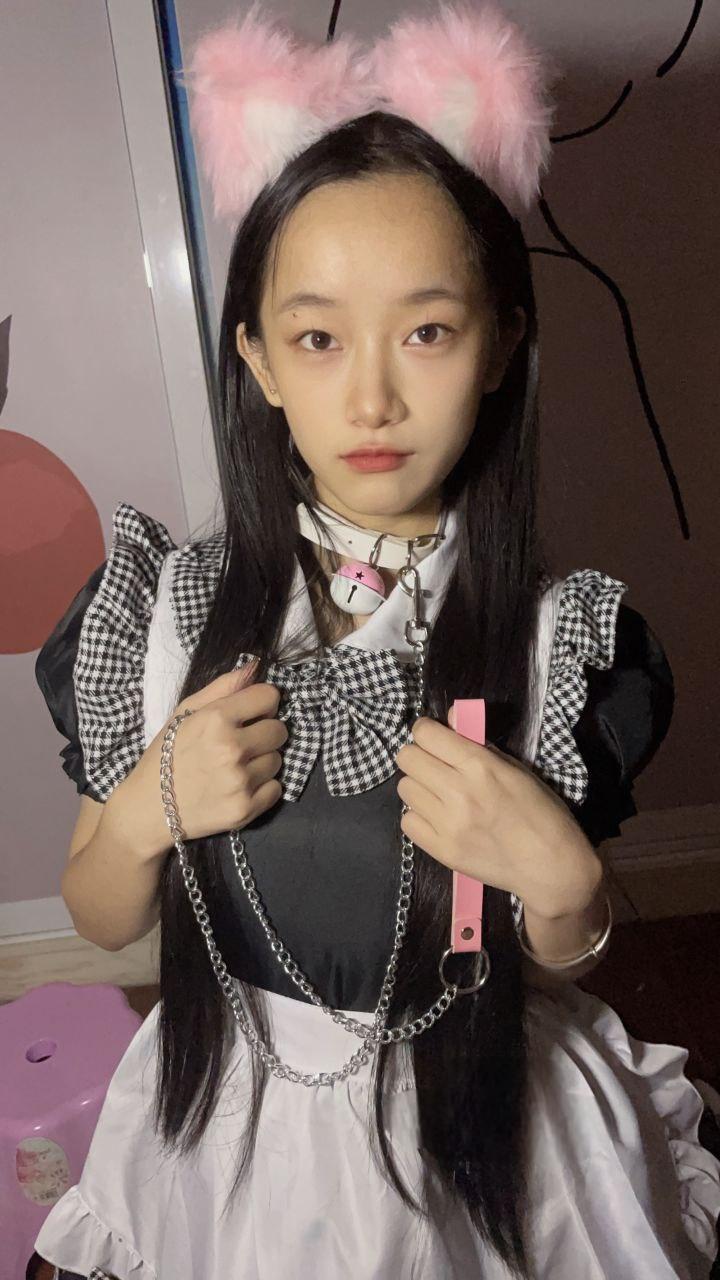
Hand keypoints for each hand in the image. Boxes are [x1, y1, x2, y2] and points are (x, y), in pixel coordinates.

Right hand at [115, 662, 287, 856]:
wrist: (147, 810)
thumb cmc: (164, 756)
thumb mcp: (184, 713)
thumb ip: (222, 687)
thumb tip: (254, 667)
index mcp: (216, 719)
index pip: (269, 697)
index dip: (262, 703)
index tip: (251, 713)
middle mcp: (231, 749)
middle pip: (279, 730)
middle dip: (264, 733)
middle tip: (242, 743)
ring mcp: (240, 781)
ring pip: (278, 760)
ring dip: (262, 761)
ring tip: (235, 767)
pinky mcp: (246, 809)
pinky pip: (276, 789)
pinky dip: (262, 788)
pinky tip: (238, 787)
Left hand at [394, 711, 601, 919]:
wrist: (550, 865)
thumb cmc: (540, 812)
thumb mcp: (516, 768)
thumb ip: (478, 744)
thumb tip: (449, 718)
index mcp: (480, 766)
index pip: (426, 734)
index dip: (426, 732)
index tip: (434, 739)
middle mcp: (459, 791)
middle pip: (407, 758)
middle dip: (418, 756)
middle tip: (434, 766)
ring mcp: (448, 823)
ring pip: (404, 788)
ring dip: (418, 787)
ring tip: (438, 794)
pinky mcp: (442, 850)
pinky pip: (407, 822)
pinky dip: (419, 817)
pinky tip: (438, 818)